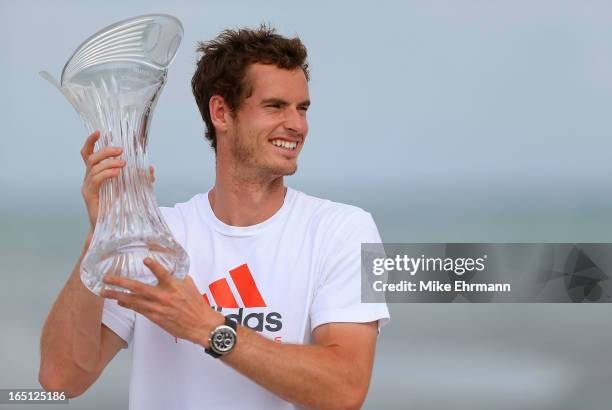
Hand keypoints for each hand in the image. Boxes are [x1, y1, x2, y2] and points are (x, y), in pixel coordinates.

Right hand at [80, 131, 154, 229]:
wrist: (114, 228)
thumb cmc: (122, 209)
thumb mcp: (135, 190)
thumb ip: (143, 179)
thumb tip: (150, 168)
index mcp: (96, 174)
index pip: (88, 154)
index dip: (91, 142)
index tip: (100, 132)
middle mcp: (89, 178)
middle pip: (91, 157)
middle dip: (106, 150)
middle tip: (121, 150)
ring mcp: (88, 186)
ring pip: (93, 167)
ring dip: (109, 162)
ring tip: (123, 164)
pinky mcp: (89, 195)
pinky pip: (95, 180)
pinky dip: (106, 174)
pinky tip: (117, 174)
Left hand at [100, 258, 223, 346]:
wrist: (199, 325)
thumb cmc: (196, 305)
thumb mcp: (190, 285)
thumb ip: (178, 276)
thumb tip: (170, 268)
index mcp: (174, 286)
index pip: (163, 274)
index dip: (154, 266)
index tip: (145, 260)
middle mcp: (163, 296)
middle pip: (138, 288)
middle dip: (120, 282)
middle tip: (107, 278)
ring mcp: (157, 308)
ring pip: (133, 300)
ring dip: (117, 295)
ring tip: (104, 292)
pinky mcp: (155, 317)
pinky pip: (138, 309)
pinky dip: (128, 305)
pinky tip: (119, 302)